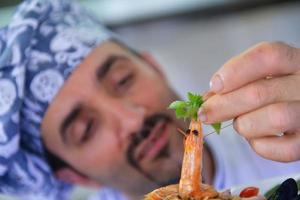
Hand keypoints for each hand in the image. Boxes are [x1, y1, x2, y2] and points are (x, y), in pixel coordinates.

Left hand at [198, 42, 299, 161]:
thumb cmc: (278, 93)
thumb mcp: (264, 77)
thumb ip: (239, 82)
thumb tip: (208, 98)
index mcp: (294, 62)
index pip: (267, 56)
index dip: (235, 71)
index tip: (214, 86)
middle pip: (260, 92)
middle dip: (223, 105)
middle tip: (204, 113)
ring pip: (273, 119)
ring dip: (244, 125)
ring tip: (241, 124)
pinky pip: (281, 148)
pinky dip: (259, 145)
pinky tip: (255, 138)